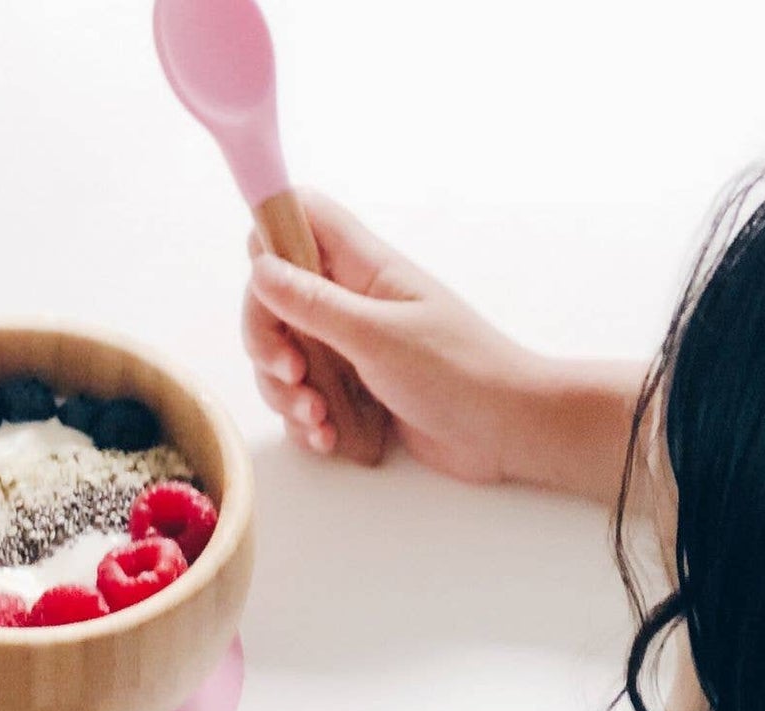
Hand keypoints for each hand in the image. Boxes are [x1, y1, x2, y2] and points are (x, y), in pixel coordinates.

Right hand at [243, 192, 550, 483]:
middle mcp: (350, 300)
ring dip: (286, 393)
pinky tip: (329, 437)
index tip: (262, 286)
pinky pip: (304, 399)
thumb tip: (260, 268)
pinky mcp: (351, 391)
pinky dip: (306, 421)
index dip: (269, 239)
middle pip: (274, 300)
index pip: (300, 219)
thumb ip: (314, 304)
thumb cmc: (456, 372)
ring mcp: (348, 347)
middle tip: (293, 374)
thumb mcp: (377, 337)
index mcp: (363, 268)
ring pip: (283, 357)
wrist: (504, 431)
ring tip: (319, 418)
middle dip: (268, 343)